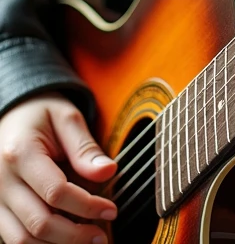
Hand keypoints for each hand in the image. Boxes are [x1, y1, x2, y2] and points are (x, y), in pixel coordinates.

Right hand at [0, 91, 116, 243]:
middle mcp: (1, 181)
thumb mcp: (67, 118)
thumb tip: (108, 172)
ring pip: (22, 239)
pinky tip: (64, 240)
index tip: (111, 209)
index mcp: (20, 153)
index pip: (56, 192)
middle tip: (102, 236)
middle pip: (38, 223)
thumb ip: (85, 147)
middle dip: (75, 235)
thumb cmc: (42, 114)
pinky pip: (14, 240)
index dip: (87, 206)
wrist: (13, 115)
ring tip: (86, 240)